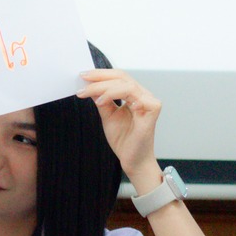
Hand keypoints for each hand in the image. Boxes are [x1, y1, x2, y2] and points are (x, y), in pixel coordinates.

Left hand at [77, 69, 160, 185]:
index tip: (83, 76)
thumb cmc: (124, 140)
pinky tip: (106, 102)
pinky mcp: (153, 112)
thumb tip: (90, 85)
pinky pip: (140, 99)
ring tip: (92, 96)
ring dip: (106, 88)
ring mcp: (149, 102)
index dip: (101, 74)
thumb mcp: (107, 115)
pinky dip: (123, 97)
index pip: (118, 77)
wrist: (132, 161)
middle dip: (101, 78)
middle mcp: (142, 95)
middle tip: (83, 81)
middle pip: (122, 77)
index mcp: (133, 94)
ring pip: (128, 86)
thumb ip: (101, 100)